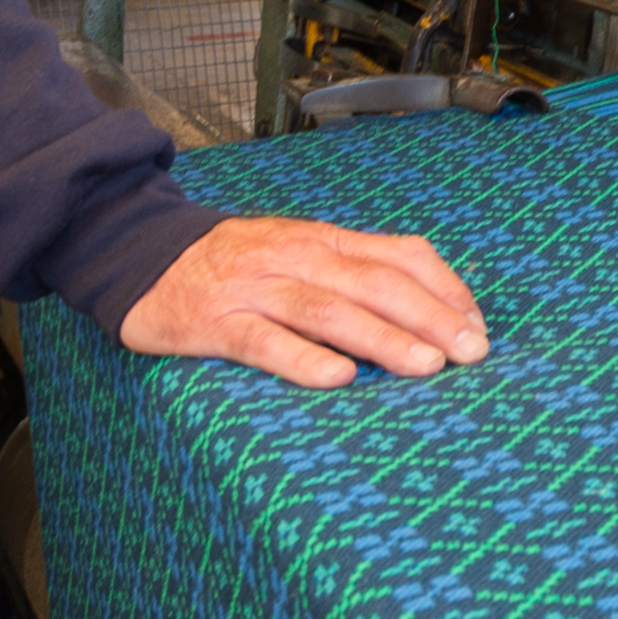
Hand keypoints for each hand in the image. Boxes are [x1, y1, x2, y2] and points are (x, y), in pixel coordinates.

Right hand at [119, 215, 488, 387]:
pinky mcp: (213, 321)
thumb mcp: (300, 254)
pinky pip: (261, 340)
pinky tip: (336, 378)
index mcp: (324, 240)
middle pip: (373, 283)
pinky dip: (301, 359)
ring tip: (423, 366)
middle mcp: (295, 257)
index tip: (478, 327)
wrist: (139, 253)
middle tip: (469, 353)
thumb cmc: (235, 265)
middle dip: (428, 317)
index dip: (445, 289)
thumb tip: (433, 312)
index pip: (400, 254)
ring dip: (380, 337)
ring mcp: (253, 288)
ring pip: (326, 310)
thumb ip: (357, 274)